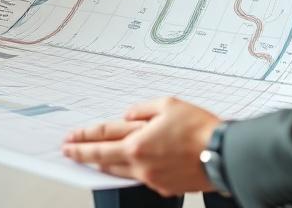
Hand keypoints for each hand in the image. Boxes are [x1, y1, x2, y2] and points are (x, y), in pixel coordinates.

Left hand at [63, 97, 221, 196]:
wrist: (223, 154)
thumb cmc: (199, 129)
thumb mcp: (167, 104)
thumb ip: (142, 109)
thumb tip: (129, 115)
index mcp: (138, 142)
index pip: (102, 138)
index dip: (82, 138)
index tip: (69, 139)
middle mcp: (141, 163)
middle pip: (104, 159)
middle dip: (83, 154)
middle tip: (69, 150)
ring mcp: (151, 178)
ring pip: (120, 170)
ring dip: (105, 163)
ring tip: (93, 158)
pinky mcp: (163, 187)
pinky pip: (141, 176)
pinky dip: (134, 168)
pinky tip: (134, 161)